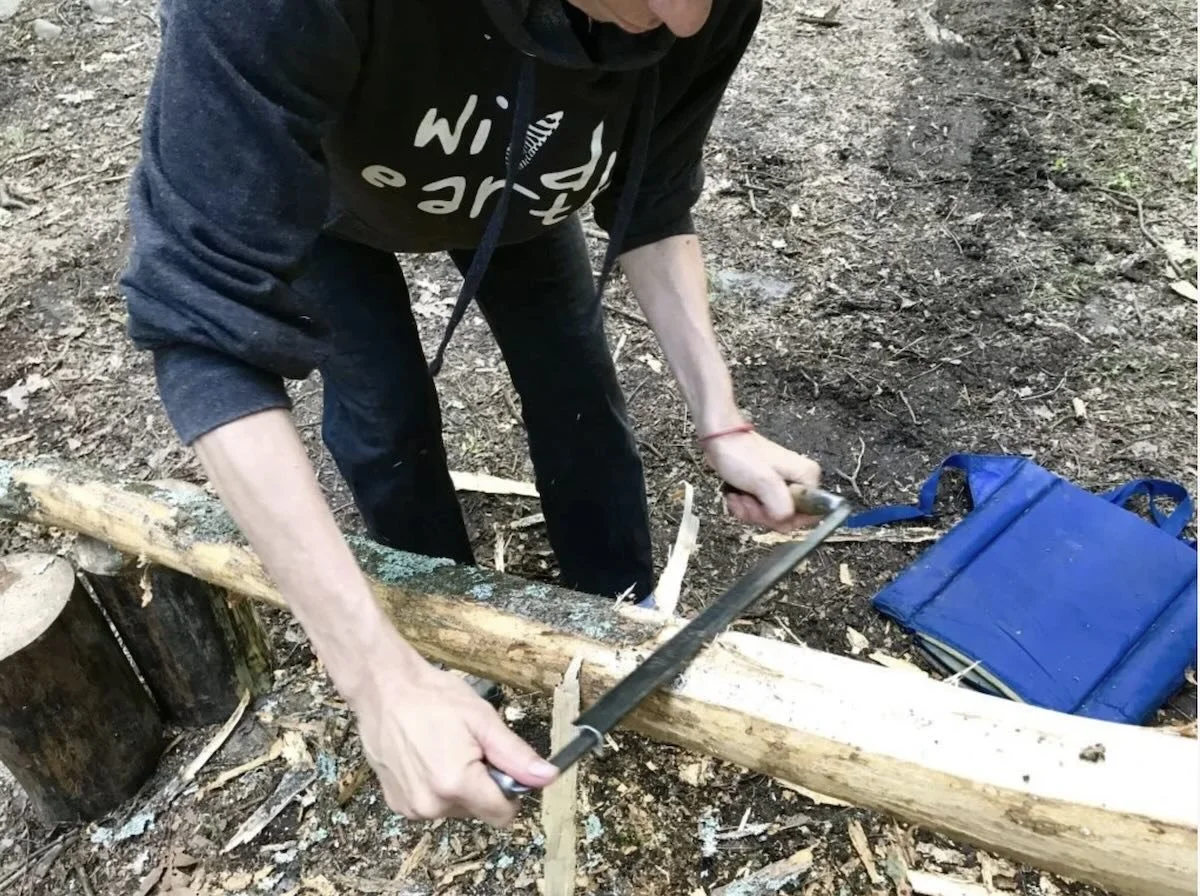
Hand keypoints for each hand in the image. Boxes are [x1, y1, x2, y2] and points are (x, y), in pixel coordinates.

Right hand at [339, 626, 558, 826]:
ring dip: (458, 786)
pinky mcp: (396, 804)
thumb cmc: (433, 697)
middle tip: (469, 747)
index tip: (500, 765)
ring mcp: (411, 808)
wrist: (384, 689)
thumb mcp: (483, 720)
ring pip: (456, 808)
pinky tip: (426, 757)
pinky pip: (432, 804)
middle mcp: (432, 805)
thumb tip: (547, 776)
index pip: (503, 815)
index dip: (510, 791)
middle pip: (479, 810)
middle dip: (482, 784)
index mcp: (457, 784)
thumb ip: (516, 755)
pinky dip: (436, 787)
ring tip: (444, 748)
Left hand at [702, 429, 822, 531]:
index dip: (787, 519)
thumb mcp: (764, 481)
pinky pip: (758, 511)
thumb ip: (781, 506)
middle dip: (762, 514)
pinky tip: (735, 495)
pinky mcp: (765, 491)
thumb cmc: (741, 454)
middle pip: (787, 518)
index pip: (810, 514)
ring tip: (740, 495)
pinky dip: (744, 507)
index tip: (768, 510)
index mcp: (807, 478)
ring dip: (750, 511)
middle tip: (748, 499)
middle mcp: (799, 483)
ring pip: (770, 516)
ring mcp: (781, 487)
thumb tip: (785, 520)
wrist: (719, 441)